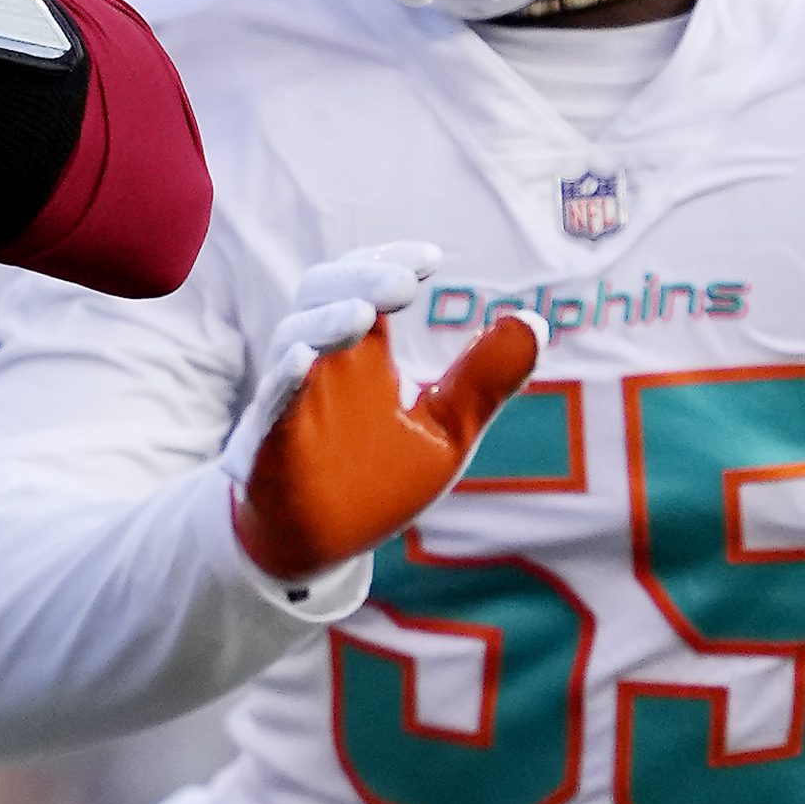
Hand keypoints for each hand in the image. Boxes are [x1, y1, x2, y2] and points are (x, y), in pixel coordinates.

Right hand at [223, 242, 542, 582]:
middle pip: (323, 293)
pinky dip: (285, 377)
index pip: (366, 284)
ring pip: (294, 337)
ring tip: (365, 313)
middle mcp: (323, 362)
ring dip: (327, 320)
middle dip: (360, 278)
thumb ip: (483, 378)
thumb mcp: (445, 427)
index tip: (432, 261)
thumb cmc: (375, 479)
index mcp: (363, 353)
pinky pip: (272, 401)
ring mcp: (292, 397)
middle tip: (404, 283)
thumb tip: (534, 320)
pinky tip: (304, 360)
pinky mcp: (270, 441)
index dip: (390, 262)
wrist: (323, 542)